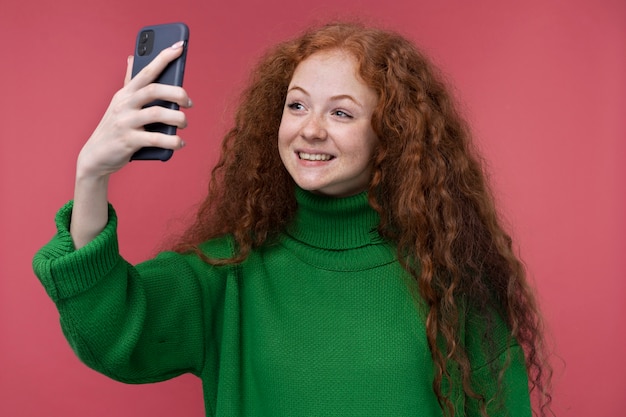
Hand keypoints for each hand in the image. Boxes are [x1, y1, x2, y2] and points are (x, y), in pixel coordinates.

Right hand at [76, 41, 191, 179]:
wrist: (96, 156)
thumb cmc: (114, 128)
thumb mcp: (119, 103)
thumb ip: (129, 82)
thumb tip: (132, 57)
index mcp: (125, 93)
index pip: (146, 71)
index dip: (163, 58)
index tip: (180, 46)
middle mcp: (124, 105)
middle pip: (154, 90)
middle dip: (177, 93)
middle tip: (189, 103)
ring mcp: (125, 123)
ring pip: (157, 114)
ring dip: (177, 118)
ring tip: (184, 123)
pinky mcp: (128, 141)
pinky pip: (155, 139)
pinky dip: (172, 141)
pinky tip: (180, 143)